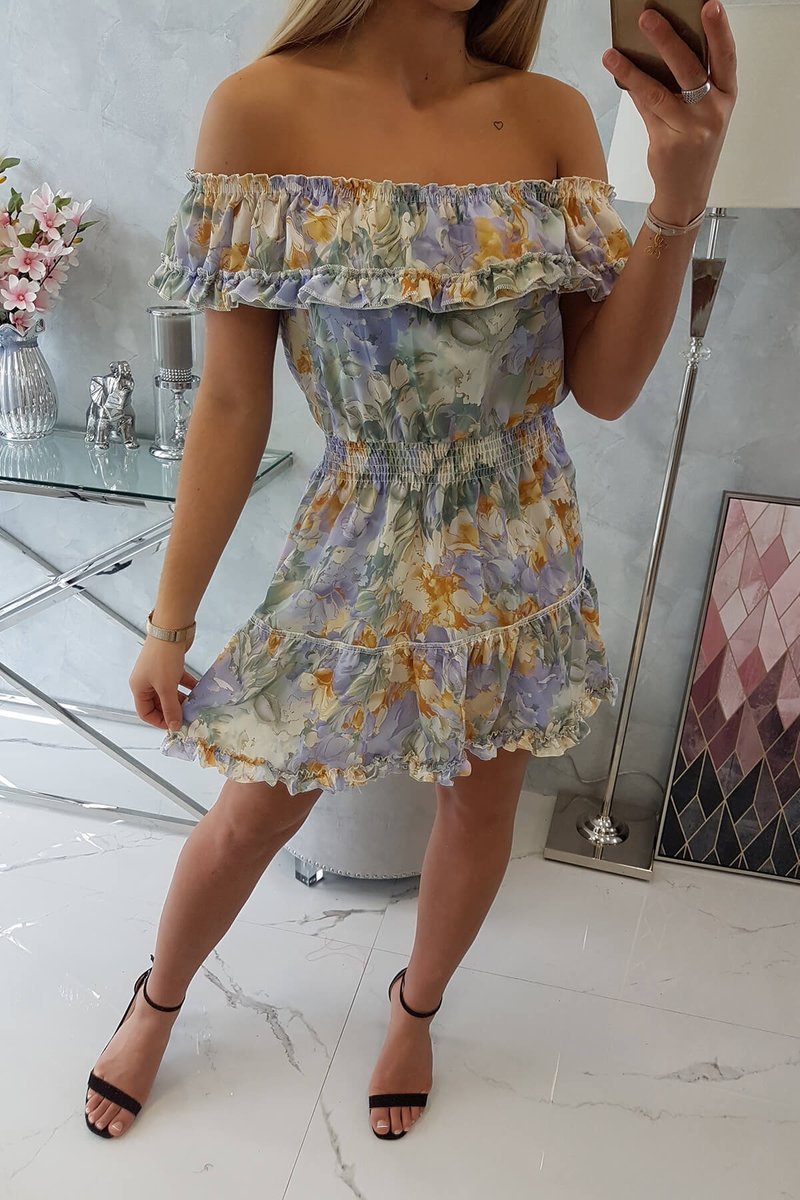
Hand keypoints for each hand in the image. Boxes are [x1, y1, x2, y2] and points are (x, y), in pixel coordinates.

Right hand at [129, 638, 198, 731]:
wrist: (172, 628)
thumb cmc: (164, 658)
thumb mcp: (166, 687)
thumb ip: (170, 708)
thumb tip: (174, 726)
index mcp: (139, 688)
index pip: (145, 713)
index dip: (159, 721)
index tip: (176, 725)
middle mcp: (146, 681)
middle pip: (158, 703)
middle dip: (173, 710)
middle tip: (189, 717)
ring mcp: (159, 672)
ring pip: (170, 692)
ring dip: (182, 699)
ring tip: (196, 705)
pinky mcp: (170, 664)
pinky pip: (178, 681)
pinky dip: (188, 686)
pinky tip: (199, 689)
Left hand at [602, 1, 737, 222]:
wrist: (686, 191)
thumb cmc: (695, 145)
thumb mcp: (705, 113)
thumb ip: (691, 84)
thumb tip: (660, 48)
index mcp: (727, 97)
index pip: (726, 57)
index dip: (720, 30)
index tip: (709, 6)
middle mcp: (712, 112)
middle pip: (689, 69)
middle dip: (667, 39)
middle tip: (647, 17)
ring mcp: (690, 129)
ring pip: (658, 91)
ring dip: (633, 70)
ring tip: (612, 53)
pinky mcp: (666, 142)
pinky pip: (645, 109)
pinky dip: (630, 89)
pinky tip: (616, 72)